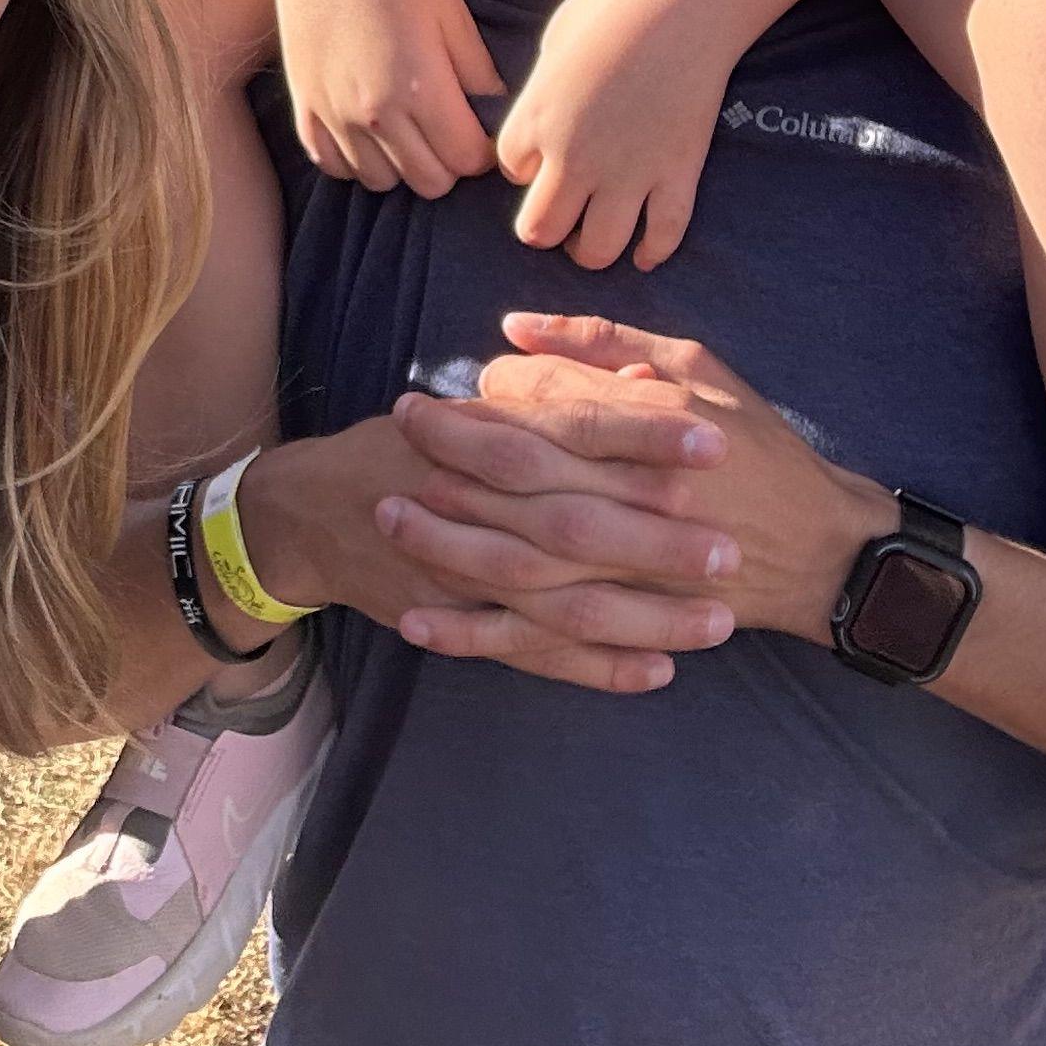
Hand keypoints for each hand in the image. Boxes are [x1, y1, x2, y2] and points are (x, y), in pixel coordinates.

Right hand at [248, 397, 730, 692]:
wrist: (313, 513)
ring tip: (719, 622)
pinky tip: (658, 671)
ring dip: (644, 616)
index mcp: (487, 436)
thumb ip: (555, 390)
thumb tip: (646, 374)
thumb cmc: (408, 446)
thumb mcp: (474, 402)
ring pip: (565, 602)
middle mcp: (476, 506)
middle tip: (731, 549)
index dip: (646, 435)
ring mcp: (466, 574)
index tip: (717, 441)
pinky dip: (597, 667)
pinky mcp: (463, 623)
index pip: (576, 428)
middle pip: (578, 525)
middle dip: (658, 542)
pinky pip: (536, 654)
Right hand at [263, 0, 505, 197]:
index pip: (466, 160)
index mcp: (421, 88)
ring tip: (409, 132)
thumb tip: (495, 109)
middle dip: (448, 164)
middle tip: (449, 131)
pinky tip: (370, 132)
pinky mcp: (305, 111)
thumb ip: (478, 71)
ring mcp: (335, 116)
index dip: (483, 152)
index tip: (481, 133)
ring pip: (382, 182)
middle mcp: (376, 114)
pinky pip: (336, 167)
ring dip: (403, 166)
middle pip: (429, 182)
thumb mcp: (452, 14)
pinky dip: (358, 161)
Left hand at [369, 311, 885, 681]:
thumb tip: (514, 329)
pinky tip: (419, 621)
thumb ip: (605, 342)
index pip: (551, 407)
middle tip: (398, 431)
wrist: (822, 550)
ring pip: (517, 559)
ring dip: (444, 540)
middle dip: (449, 455)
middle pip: (522, 476)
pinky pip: (538, 635)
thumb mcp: (698, 366)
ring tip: (387, 515)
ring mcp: (628, 571)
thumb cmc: (759, 449)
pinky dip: (475, 632)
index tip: (446, 393)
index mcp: (653, 430)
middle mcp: (636, 499)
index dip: (490, 399)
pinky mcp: (623, 624)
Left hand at [490, 0, 743, 268]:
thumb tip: (547, 112)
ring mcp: (627, 172)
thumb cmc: (616, 5)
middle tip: (560, 217)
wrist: (684, 0)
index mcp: (535, 119)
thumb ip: (544, 89)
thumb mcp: (557, 41)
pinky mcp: (677, 175)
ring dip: (591, 251)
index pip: (511, 171)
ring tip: (594, 239)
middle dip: (545, 228)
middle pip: (539, 229)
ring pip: (596, 251)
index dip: (526, 167)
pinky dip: (652, 252)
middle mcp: (574, 157)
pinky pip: (662, 237)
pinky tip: (644, 253)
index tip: (542, 156)